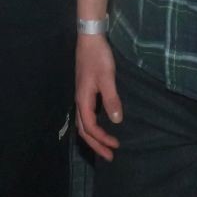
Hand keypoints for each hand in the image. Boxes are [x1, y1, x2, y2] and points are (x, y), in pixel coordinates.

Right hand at [74, 34, 122, 160]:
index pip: (90, 127)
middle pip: (84, 130)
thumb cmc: (98, 58)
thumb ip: (111, 99)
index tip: (116, 145)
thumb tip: (116, 121)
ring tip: (106, 146)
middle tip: (110, 156)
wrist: (90, 39)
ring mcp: (81, 96)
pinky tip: (102, 126)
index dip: (102, 139)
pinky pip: (87, 115)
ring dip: (94, 137)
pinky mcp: (85, 91)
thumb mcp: (107, 78)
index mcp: (83, 100)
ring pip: (84, 123)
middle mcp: (80, 101)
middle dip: (96, 145)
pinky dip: (93, 126)